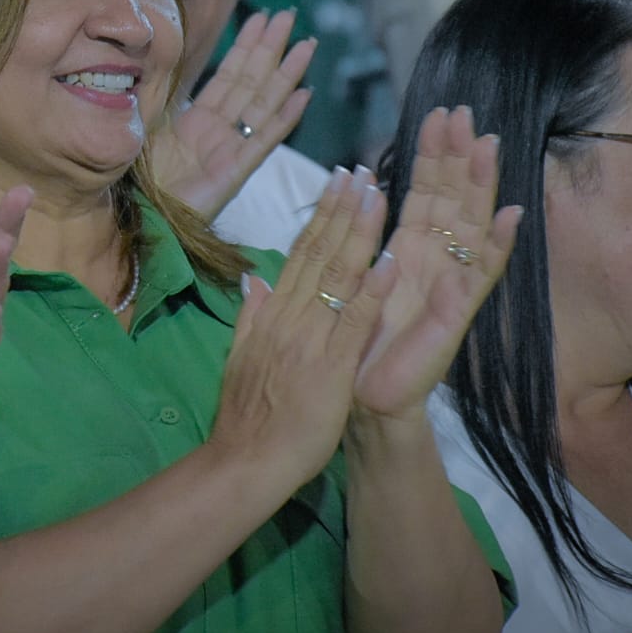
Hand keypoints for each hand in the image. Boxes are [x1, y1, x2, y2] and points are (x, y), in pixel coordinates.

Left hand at [150, 10, 314, 219]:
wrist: (132, 221)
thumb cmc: (134, 183)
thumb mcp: (140, 129)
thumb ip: (153, 100)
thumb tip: (147, 59)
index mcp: (196, 122)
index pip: (228, 77)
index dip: (246, 47)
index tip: (261, 18)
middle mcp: (218, 133)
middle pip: (251, 83)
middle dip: (271, 49)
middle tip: (289, 15)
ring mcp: (229, 152)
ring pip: (263, 105)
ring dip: (286, 74)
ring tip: (306, 45)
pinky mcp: (233, 175)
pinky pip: (262, 142)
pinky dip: (284, 119)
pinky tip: (303, 96)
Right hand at [208, 167, 394, 487]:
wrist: (245, 461)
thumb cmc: (247, 416)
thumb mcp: (242, 357)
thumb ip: (251, 315)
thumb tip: (253, 278)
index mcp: (273, 314)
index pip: (300, 253)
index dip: (322, 216)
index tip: (339, 182)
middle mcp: (290, 317)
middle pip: (318, 254)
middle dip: (342, 210)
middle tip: (360, 172)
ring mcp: (310, 339)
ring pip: (336, 277)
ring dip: (358, 234)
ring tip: (377, 196)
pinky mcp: (330, 366)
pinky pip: (354, 323)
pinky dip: (372, 292)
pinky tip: (389, 263)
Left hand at [353, 107, 521, 422]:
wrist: (366, 398)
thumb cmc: (360, 338)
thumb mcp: (359, 275)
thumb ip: (364, 235)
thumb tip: (364, 185)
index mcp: (410, 249)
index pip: (426, 191)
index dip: (433, 154)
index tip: (439, 113)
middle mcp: (437, 260)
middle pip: (454, 198)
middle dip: (459, 155)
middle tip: (464, 112)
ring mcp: (452, 286)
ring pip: (470, 226)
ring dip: (480, 186)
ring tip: (488, 145)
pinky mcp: (457, 317)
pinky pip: (480, 278)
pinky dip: (497, 248)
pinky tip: (511, 218)